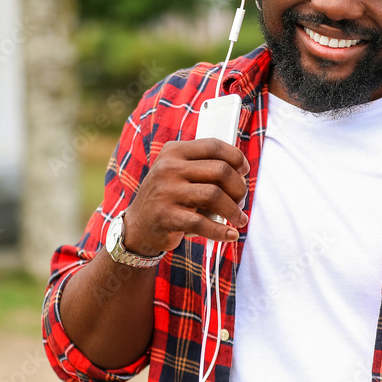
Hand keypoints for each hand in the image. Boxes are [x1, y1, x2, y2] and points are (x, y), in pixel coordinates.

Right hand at [121, 139, 249, 256]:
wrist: (138, 226)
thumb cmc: (168, 197)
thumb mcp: (178, 173)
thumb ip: (203, 166)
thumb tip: (241, 171)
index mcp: (174, 152)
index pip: (214, 146)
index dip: (236, 157)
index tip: (244, 171)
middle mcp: (168, 168)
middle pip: (220, 170)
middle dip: (238, 188)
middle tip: (241, 200)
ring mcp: (166, 192)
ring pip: (215, 196)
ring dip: (233, 210)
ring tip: (239, 219)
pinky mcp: (166, 217)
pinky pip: (202, 223)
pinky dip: (221, 232)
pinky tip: (230, 235)